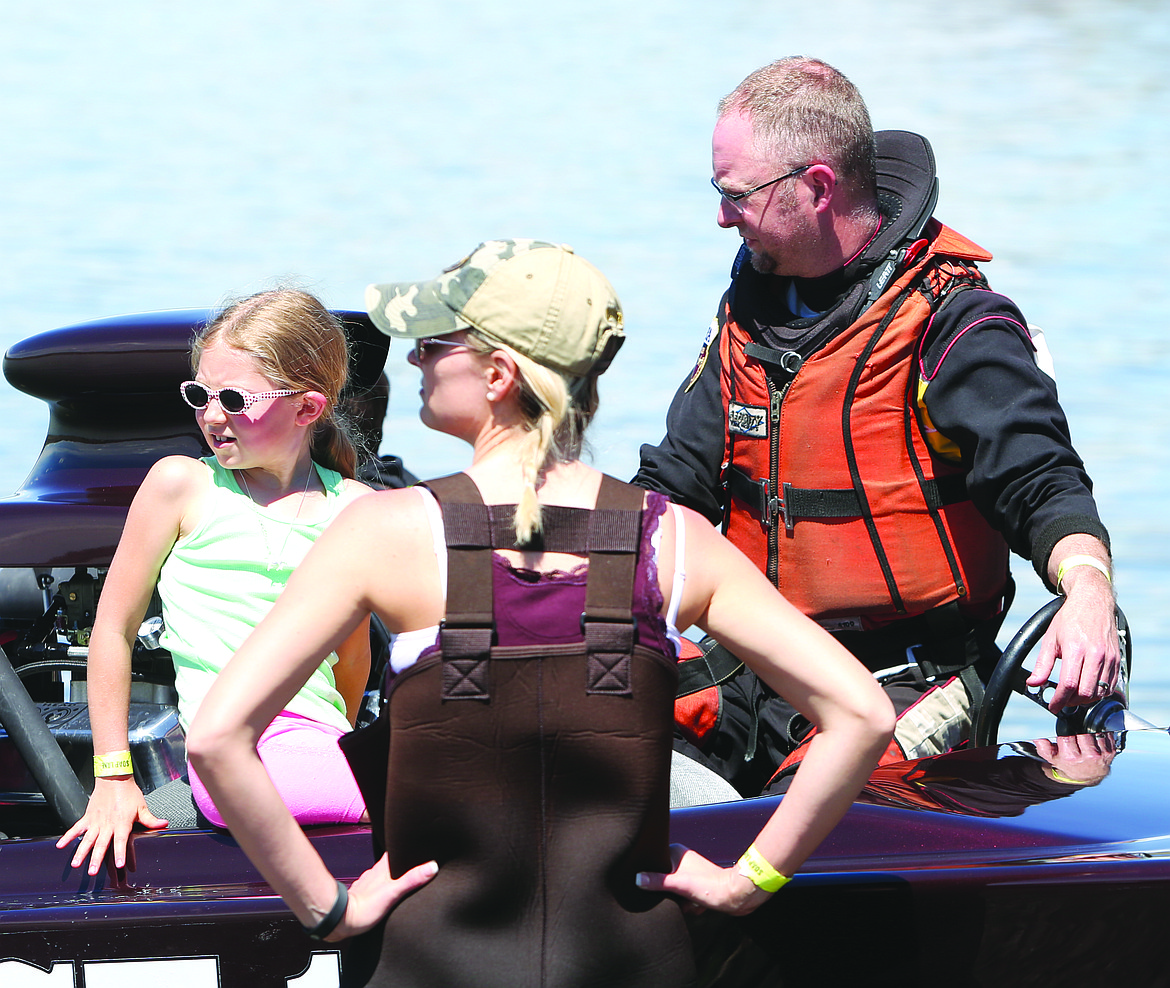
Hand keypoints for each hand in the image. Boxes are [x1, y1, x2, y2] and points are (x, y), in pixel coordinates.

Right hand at [55, 777, 167, 875]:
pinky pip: (76, 828)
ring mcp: (95, 821)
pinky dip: (68, 836)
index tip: (118, 865)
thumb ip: (150, 819)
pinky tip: (60, 846)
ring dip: (81, 852)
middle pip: (101, 844)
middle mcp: (107, 824)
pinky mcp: (87, 817)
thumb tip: (164, 824)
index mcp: (122, 823)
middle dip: (96, 859)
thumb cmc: (129, 793)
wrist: (114, 779)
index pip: (121, 841)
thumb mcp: (142, 807)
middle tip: (92, 872)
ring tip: (75, 864)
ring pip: (87, 839)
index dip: (120, 853)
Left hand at [327, 854, 437, 940]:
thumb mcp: (393, 892)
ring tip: (404, 881)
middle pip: (390, 863)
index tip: (418, 848)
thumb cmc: (364, 907)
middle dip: (402, 864)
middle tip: (414, 865)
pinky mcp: (363, 896)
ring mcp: (367, 884)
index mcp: (382, 868)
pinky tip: (386, 896)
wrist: (340, 922)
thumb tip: (432, 866)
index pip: (396, 851)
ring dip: (392, 877)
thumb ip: (412, 879)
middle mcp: (374, 873)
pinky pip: (376, 888)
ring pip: (382, 876)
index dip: (406, 849)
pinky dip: (383, 889)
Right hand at [635, 844, 771, 916]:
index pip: (653, 863)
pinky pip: (684, 897)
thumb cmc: (711, 887)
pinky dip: (689, 904)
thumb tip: (637, 878)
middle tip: (681, 896)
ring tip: (691, 901)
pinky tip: (697, 904)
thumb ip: (657, 881)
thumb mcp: (679, 885)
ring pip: (673, 891)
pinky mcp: (697, 884)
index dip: (654, 877)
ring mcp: (690, 872)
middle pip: (663, 880)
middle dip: (670, 894)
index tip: (663, 886)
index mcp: (676, 852)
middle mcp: (682, 859)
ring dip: (681, 901)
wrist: (735, 897)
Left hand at [1027, 572, 1118, 712]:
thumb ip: (1042, 664)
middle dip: (1071, 702)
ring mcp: (1109, 658)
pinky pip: (1110, 685)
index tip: (1053, 706)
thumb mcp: (1050, 639)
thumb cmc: (1069, 619)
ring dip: (1085, 699)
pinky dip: (1099, 692)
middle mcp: (1095, 654)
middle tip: (1061, 701)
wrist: (1093, 602)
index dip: (1059, 700)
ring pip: (1100, 692)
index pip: (1068, 684)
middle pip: (1086, 692)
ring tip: (1072, 696)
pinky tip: (1087, 689)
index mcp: (1076, 649)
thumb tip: (1033, 683)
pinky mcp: (1117, 659)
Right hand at [1034, 733, 1115, 785]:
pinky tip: (1095, 736)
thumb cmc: (1068, 764)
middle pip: (1083, 731)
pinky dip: (1101, 733)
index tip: (1065, 730)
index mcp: (1071, 757)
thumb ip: (1043, 747)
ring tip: (1085, 734)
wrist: (1086, 776)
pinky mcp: (1111, 752)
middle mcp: (1088, 756)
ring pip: (1095, 731)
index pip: (1067, 735)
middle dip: (1078, 729)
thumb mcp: (1052, 758)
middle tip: (1076, 731)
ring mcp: (1101, 754)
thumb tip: (1038, 738)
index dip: (1065, 730)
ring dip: (1090, 730)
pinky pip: (1106, 734)